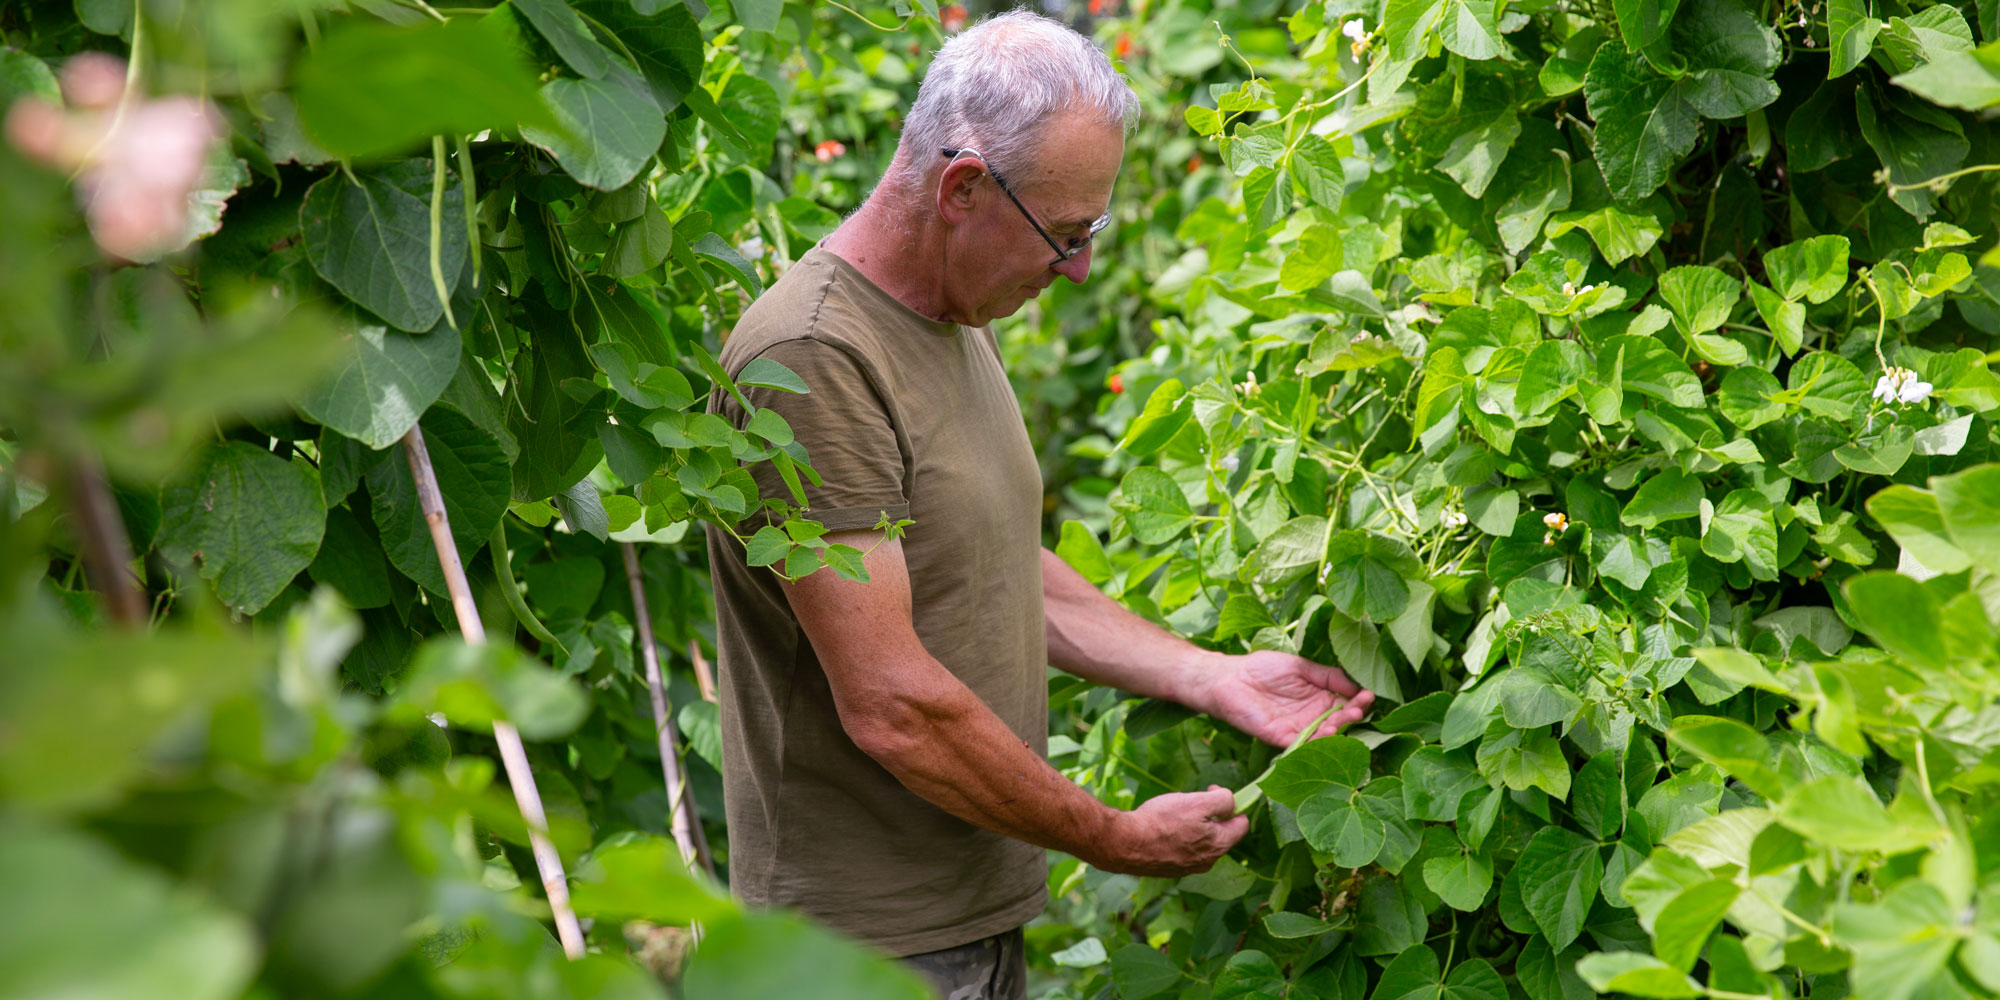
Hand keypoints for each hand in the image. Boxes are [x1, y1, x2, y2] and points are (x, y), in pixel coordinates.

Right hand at [1091, 786, 1248, 876]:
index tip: (1212, 791)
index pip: (1242, 825)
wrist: (1126, 844)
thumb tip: (1231, 803)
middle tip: (1190, 801)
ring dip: (1193, 825)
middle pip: (1220, 833)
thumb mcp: (1198, 802)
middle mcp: (1207, 861)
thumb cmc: (1162, 821)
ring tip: (1173, 813)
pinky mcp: (1171, 868)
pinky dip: (1178, 836)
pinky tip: (1162, 827)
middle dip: (1210, 815)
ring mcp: (1188, 868)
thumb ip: (1223, 801)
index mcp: (1219, 845)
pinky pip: (1183, 848)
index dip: (1232, 804)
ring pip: (1201, 840)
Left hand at [1197, 649, 1374, 746]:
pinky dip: (1316, 742)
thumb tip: (1357, 686)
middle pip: (1339, 721)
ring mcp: (1298, 728)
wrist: (1229, 677)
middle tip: (1358, 710)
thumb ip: (1328, 676)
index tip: (1369, 696)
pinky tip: (1326, 733)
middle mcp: (1313, 716)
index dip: (1359, 701)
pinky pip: (1303, 744)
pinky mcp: (1281, 738)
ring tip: (1345, 720)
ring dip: (1337, 730)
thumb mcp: (1301, 666)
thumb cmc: (1263, 668)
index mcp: (1320, 698)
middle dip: (1352, 717)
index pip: (1346, 703)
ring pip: (1324, 735)